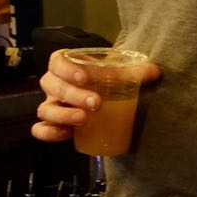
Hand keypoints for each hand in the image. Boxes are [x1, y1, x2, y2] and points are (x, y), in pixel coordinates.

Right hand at [31, 49, 159, 142]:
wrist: (101, 94)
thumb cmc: (105, 79)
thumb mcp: (119, 73)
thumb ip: (137, 71)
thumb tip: (155, 71)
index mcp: (65, 65)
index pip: (57, 62)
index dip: (67, 69)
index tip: (85, 78)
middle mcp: (54, 84)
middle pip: (53, 86)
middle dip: (74, 95)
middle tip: (96, 103)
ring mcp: (51, 105)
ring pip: (45, 109)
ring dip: (63, 114)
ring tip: (84, 119)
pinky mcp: (53, 124)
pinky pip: (41, 129)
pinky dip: (48, 133)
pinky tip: (67, 135)